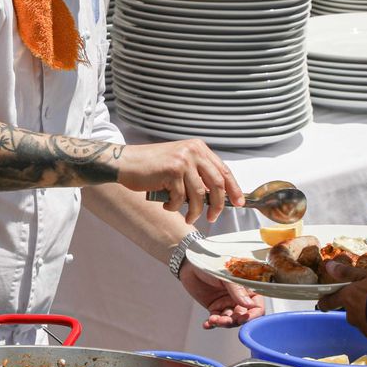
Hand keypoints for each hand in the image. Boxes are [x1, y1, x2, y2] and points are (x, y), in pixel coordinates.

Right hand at [117, 139, 243, 222]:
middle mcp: (194, 151)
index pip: (224, 170)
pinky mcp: (172, 170)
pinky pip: (180, 198)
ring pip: (199, 194)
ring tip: (188, 218)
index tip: (239, 202)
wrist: (127, 162)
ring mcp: (183, 160)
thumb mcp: (180, 164)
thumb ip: (198, 175)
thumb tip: (217, 197)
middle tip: (213, 217)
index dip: (234, 188)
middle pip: (217, 183)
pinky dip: (175, 206)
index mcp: (199, 148)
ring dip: (195, 211)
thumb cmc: (152, 167)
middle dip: (218, 204)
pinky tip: (167, 205)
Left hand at [179, 260, 264, 328]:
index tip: (244, 319)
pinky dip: (212, 323)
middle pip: (244, 316)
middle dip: (235, 321)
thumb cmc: (212, 262)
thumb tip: (249, 305)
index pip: (257, 305)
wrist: (191, 263)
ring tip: (214, 320)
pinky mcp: (215, 307)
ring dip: (223, 323)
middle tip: (226, 320)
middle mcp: (240, 296)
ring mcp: (227, 302)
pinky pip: (216, 319)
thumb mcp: (227, 275)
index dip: (253, 314)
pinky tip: (208, 323)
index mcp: (248, 287)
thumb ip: (238, 290)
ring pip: (230, 320)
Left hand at [316, 260, 366, 339]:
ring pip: (364, 320)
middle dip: (358, 305)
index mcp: (349, 298)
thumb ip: (348, 272)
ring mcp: (365, 328)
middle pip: (350, 311)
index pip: (330, 301)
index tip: (322, 302)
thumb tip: (329, 266)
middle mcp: (353, 316)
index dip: (325, 301)